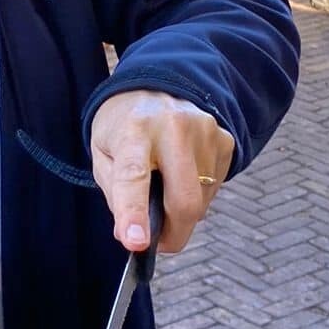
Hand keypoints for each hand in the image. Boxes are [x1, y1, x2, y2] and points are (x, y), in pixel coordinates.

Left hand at [90, 89, 233, 255]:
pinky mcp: (225, 140)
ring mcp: (205, 132)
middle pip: (184, 200)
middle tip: (158, 241)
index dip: (134, 212)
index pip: (134, 175)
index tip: (136, 243)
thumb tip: (133, 236)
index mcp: (134, 129)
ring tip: (166, 187)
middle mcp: (174, 127)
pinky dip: (198, 195)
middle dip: (173, 234)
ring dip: (182, 212)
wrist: (156, 85)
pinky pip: (214, 189)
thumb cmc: (124, 127)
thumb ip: (115, 195)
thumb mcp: (103, 154)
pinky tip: (183, 174)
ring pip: (201, 201)